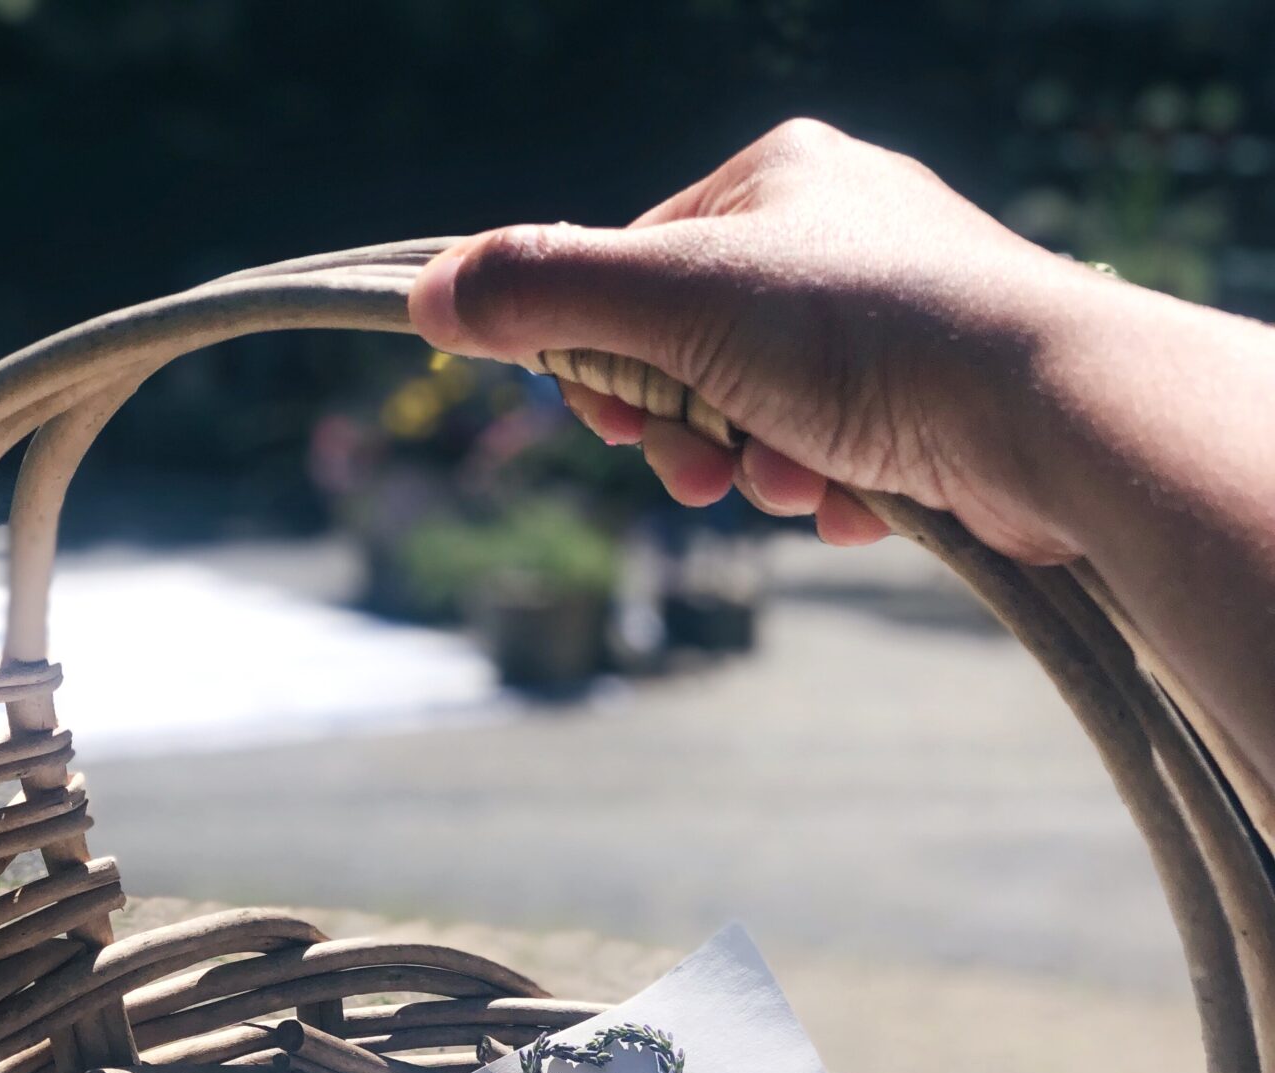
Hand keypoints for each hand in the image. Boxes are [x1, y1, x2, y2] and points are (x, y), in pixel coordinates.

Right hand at [409, 120, 1109, 562]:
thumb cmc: (861, 333)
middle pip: (694, 354)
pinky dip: (830, 493)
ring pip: (763, 419)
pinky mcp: (932, 404)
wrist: (1040, 410)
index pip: (634, 268)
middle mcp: (833, 238)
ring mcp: (889, 323)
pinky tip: (860, 497)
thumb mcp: (676, 302)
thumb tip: (428, 295)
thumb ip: (547, 294)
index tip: (609, 419)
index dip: (605, 359)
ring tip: (801, 479)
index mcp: (774, 180)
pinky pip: (837, 458)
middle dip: (688, 429)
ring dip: (761, 471)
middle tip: (699, 470)